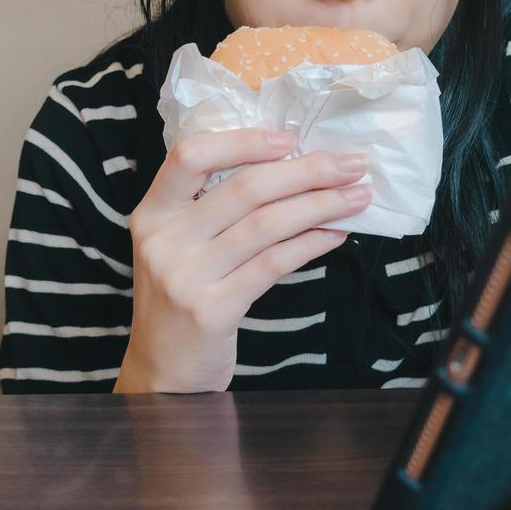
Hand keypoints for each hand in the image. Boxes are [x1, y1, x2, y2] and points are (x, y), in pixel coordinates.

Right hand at [114, 129, 372, 392]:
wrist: (163, 372)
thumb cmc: (182, 296)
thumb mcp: (179, 245)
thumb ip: (213, 206)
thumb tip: (291, 163)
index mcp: (152, 213)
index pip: (191, 155)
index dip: (243, 140)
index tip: (290, 137)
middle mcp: (163, 240)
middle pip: (244, 188)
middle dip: (307, 170)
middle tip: (352, 163)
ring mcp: (185, 277)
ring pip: (266, 225)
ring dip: (321, 205)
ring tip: (358, 196)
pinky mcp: (213, 310)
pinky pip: (273, 265)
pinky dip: (311, 244)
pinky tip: (336, 234)